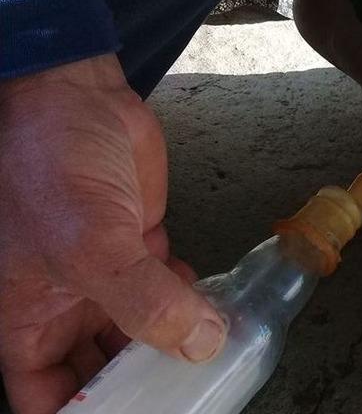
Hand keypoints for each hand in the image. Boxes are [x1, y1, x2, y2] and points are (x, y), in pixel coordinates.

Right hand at [0, 55, 224, 413]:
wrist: (73, 97)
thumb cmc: (46, 164)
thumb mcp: (89, 245)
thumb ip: (145, 302)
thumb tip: (201, 345)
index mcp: (27, 320)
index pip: (48, 396)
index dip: (85, 413)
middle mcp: (64, 306)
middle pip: (102, 371)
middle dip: (142, 386)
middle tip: (190, 394)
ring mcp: (106, 276)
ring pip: (143, 332)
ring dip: (177, 342)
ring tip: (215, 354)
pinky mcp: (140, 246)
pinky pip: (168, 291)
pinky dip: (191, 302)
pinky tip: (216, 306)